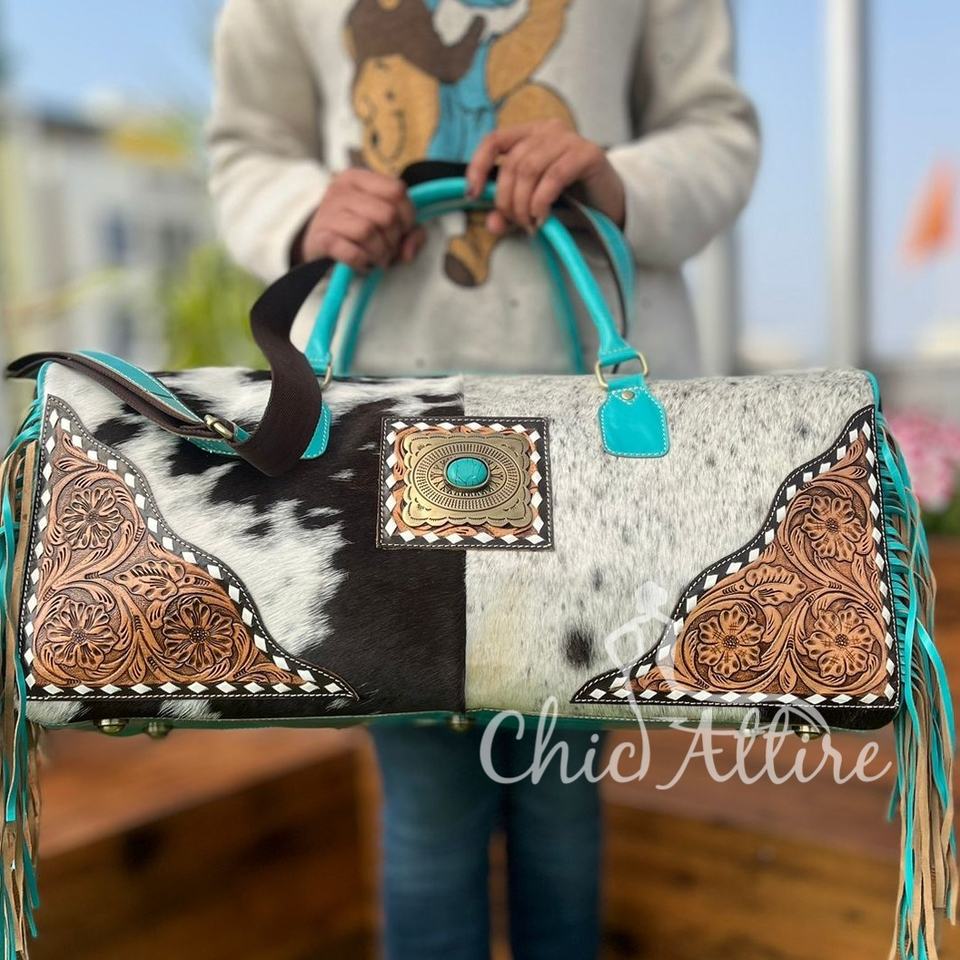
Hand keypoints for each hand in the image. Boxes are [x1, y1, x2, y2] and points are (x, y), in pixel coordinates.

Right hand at [298, 168, 425, 269]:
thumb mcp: (386, 224)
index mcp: (358, 178)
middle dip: (394, 238)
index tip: (401, 229)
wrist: (317, 244)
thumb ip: (411, 232)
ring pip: (368, 232)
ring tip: (376, 257)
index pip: (397, 191)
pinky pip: (352, 252)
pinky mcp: (321, 239)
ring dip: (379, 252)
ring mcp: (328, 213)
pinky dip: (363, 261)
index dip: (407, 216)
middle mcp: (341, 191)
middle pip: (386, 214)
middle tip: (388, 248)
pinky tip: (362, 262)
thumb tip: (410, 250)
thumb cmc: (357, 231)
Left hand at [465, 120, 625, 234]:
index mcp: (530, 135)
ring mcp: (569, 140)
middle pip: (512, 163)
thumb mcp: (532, 206)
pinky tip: (543, 218)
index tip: (473, 194)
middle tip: (517, 223)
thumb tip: (491, 224)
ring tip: (531, 224)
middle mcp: (548, 130)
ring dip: (524, 203)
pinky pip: (554, 176)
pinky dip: (542, 201)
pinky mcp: (588, 154)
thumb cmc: (569, 201)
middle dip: (508, 200)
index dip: (478, 166)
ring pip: (529, 169)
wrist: (610, 205)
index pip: (494, 141)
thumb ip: (510, 212)